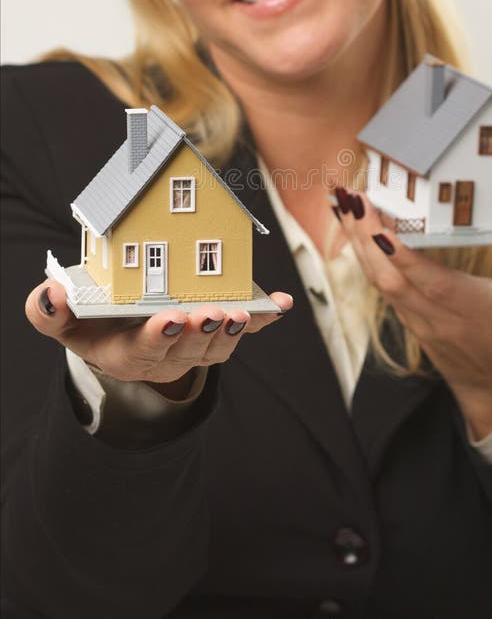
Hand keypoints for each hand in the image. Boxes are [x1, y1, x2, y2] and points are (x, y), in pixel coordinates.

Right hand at [25, 285, 292, 388]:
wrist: (121, 341)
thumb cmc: (93, 327)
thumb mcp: (64, 323)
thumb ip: (50, 314)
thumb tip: (52, 295)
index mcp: (126, 352)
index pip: (142, 348)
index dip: (157, 336)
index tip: (168, 318)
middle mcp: (165, 356)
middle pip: (186, 349)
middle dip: (200, 332)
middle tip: (211, 315)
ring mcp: (193, 349)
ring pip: (216, 347)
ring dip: (231, 332)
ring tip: (241, 313)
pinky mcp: (216, 337)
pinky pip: (243, 332)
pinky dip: (264, 320)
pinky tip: (281, 304)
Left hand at [334, 169, 491, 437]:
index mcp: (472, 306)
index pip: (430, 282)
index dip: (403, 257)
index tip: (380, 229)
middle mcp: (438, 316)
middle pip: (391, 278)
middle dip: (365, 237)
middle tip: (351, 198)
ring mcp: (418, 321)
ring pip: (379, 282)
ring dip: (357, 242)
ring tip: (342, 204)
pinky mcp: (407, 321)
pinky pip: (381, 287)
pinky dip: (365, 257)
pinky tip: (354, 230)